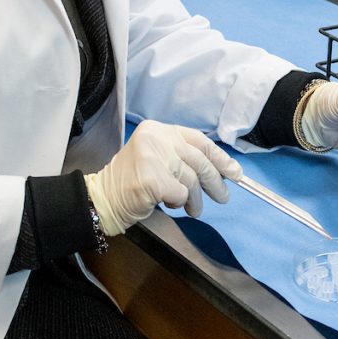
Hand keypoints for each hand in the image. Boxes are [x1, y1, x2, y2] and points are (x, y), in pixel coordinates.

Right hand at [87, 121, 241, 237]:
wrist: (103, 199)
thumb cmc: (132, 183)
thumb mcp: (159, 160)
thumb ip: (184, 159)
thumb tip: (222, 170)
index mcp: (159, 130)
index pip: (199, 140)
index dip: (220, 157)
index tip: (234, 172)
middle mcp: (156, 138)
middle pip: (199, 159)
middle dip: (215, 181)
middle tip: (223, 197)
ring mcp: (153, 157)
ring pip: (192, 179)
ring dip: (195, 198)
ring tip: (193, 209)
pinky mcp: (152, 179)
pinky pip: (181, 193)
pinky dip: (179, 202)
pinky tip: (170, 204)